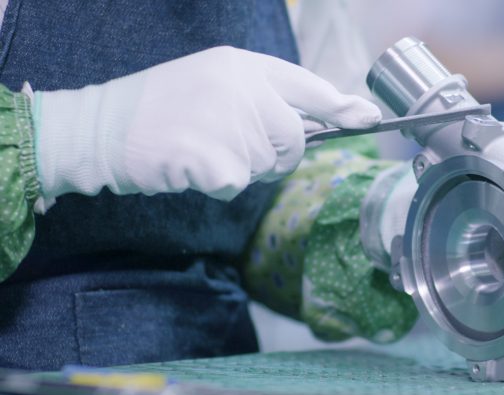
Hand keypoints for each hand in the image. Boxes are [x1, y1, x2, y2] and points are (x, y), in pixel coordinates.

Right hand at [33, 46, 381, 201]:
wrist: (100, 127)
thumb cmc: (158, 109)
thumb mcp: (211, 82)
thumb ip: (260, 97)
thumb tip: (311, 121)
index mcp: (243, 65)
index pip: (306, 85)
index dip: (341, 105)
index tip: (368, 117)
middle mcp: (242, 87)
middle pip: (294, 138)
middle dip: (274, 154)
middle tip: (232, 147)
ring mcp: (229, 121)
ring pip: (266, 165)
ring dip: (241, 169)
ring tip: (202, 147)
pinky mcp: (215, 157)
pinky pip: (238, 184)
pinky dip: (218, 185)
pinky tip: (191, 166)